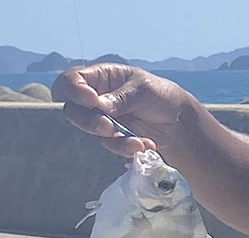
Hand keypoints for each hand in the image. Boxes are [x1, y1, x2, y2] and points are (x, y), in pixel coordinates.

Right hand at [52, 64, 190, 155]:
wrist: (177, 119)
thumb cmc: (159, 94)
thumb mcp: (144, 89)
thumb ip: (122, 97)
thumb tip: (99, 106)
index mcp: (100, 78)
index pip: (71, 81)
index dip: (74, 91)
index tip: (91, 100)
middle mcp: (96, 100)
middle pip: (73, 112)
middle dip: (89, 122)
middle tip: (109, 127)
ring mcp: (104, 120)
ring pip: (93, 134)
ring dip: (114, 140)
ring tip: (137, 142)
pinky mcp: (115, 139)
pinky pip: (113, 146)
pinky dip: (128, 148)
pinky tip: (147, 145)